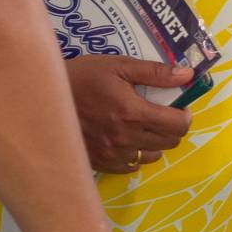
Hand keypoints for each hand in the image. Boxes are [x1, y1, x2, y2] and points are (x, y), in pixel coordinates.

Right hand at [67, 56, 193, 173]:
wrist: (44, 99)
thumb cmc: (82, 77)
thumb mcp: (118, 66)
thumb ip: (155, 72)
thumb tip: (187, 75)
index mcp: (132, 112)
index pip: (177, 125)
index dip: (184, 116)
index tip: (179, 107)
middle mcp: (125, 138)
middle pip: (169, 142)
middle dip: (172, 127)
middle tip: (162, 114)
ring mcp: (113, 154)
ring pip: (152, 156)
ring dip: (155, 141)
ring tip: (143, 126)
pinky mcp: (101, 163)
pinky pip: (131, 166)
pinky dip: (136, 153)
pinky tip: (126, 138)